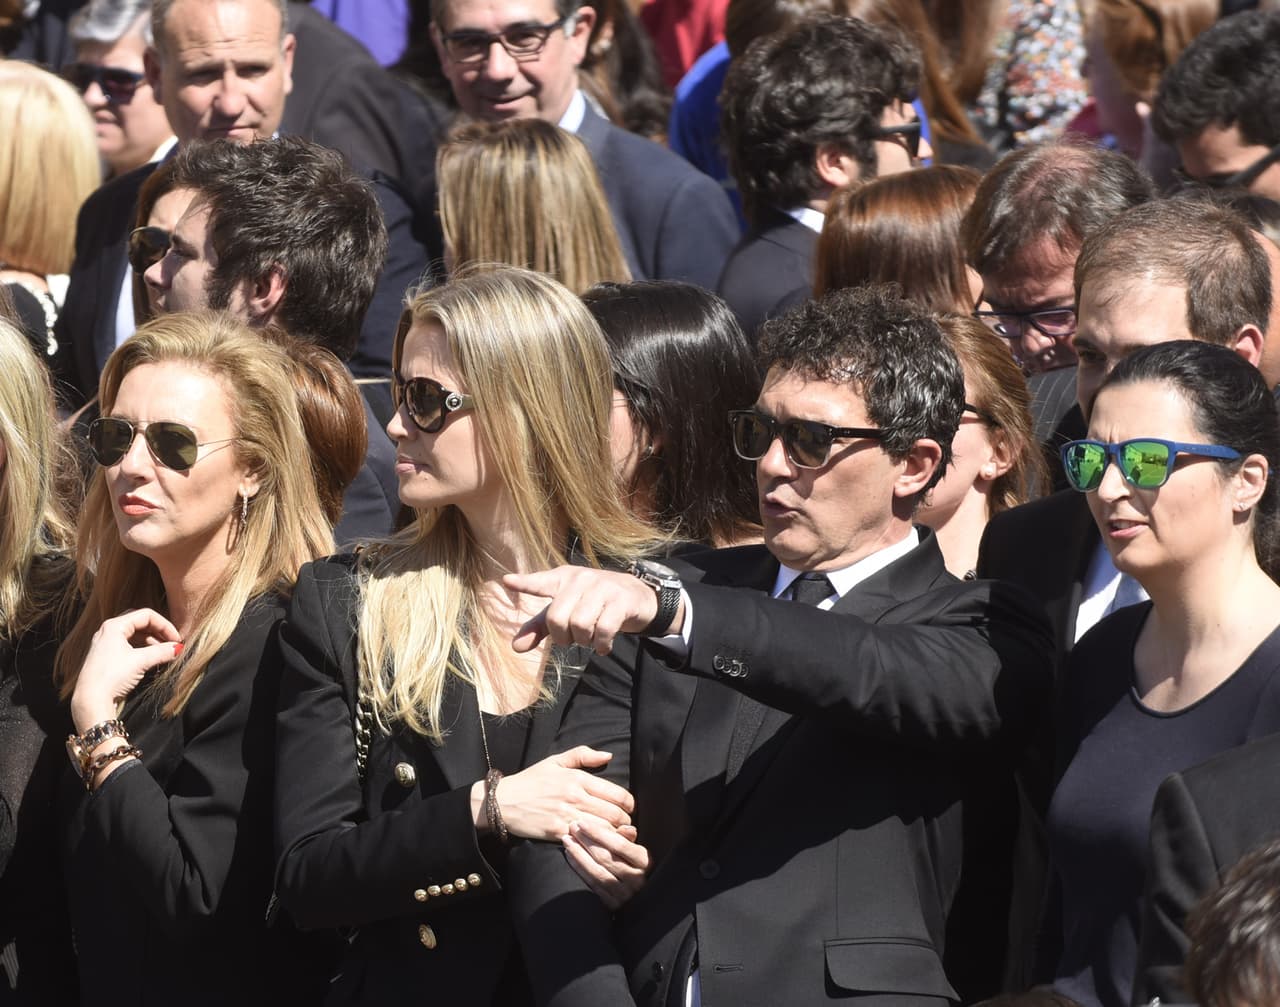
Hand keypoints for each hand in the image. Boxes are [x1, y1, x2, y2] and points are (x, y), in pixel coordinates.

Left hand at [71, 608, 182, 732]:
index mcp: (114, 626)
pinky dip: (142, 649)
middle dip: (158, 632)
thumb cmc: (112, 676)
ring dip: (151, 641)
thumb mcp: (141, 662)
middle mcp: (108, 631)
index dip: (165, 626)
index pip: (147, 615)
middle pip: (140, 623)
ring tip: (164, 653)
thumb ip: (162, 652)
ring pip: (134, 634)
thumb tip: (177, 648)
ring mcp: (106, 643)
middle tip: (172, 643)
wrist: (90, 700)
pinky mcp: (106, 656)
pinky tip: (151, 659)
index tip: (177, 639)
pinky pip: (128, 645)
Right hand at [478, 746, 633, 842]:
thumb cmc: (531, 780)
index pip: (618, 794)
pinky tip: (599, 845)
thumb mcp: (555, 761)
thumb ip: (583, 755)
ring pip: (604, 830)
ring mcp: (567, 815)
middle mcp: (575, 796)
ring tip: (617, 837)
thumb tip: (609, 756)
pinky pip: (586, 841)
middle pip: (615, 815)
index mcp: (578, 778)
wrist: (503, 801)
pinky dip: (597, 844)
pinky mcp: (558, 832)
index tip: (628, 809)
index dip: (629, 804)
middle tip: (625, 826)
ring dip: (615, 836)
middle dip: (625, 822)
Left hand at [503, 565, 682, 654]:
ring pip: (580, 624)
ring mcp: (602, 587)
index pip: (540, 583)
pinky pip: (603, 629)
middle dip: (563, 637)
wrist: (636, 597)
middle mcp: (580, 579)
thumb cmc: (593, 604)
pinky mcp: (620, 600)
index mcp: (563, 579)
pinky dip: (601, 645)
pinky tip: (603, 646)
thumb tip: (515, 647)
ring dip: (584, 640)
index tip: (507, 580)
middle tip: (572, 639)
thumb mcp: (566, 612)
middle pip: (557, 618)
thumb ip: (540, 628)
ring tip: (590, 639)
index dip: (524, 582)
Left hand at [563, 819, 649, 910]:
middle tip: (571, 827)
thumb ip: (628, 838)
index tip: (581, 822)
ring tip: (567, 840)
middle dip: (585, 840)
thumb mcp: (636, 851)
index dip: (598, 832)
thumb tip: (625, 827)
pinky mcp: (612, 904)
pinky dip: (578, 868)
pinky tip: (570, 856)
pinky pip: (591, 884)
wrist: (637, 895)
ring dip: (578, 853)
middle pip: (605, 857)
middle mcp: (636, 879)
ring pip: (596, 871)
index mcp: (645, 862)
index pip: (619, 844)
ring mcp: (624, 894)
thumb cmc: (634, 865)